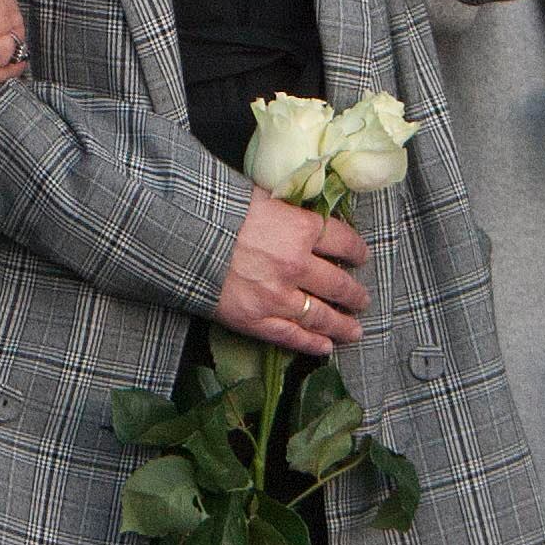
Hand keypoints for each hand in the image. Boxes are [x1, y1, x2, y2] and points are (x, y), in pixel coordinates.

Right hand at [213, 189, 370, 356]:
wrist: (182, 236)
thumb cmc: (219, 209)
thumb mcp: (262, 196)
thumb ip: (288, 211)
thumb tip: (304, 216)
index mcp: (301, 229)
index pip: (344, 242)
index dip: (357, 252)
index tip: (361, 258)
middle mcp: (296, 265)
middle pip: (338, 284)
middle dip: (354, 294)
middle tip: (362, 300)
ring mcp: (278, 296)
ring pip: (321, 315)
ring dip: (342, 325)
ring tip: (354, 330)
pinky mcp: (257, 319)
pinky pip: (292, 336)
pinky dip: (312, 344)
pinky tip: (325, 348)